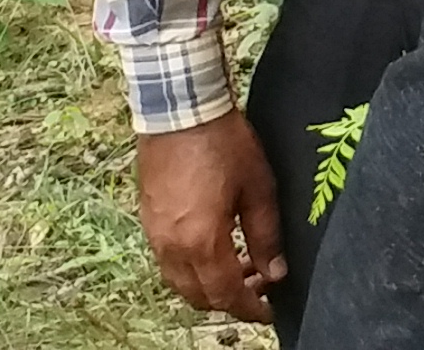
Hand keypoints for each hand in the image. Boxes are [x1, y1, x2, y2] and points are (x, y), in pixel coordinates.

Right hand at [136, 115, 286, 321]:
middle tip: (259, 288)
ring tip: (243, 267)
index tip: (268, 311)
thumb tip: (275, 272)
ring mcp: (155, 234)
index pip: (225, 294)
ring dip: (209, 285)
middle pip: (199, 295)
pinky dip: (193, 267)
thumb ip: (266, 235)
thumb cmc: (224, 143)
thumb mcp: (259, 188)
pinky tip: (216, 249)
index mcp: (201, 241)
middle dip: (230, 300)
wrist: (180, 111)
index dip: (249, 308)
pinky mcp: (148, 220)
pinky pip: (169, 260)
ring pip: (180, 281)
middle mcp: (172, 246)